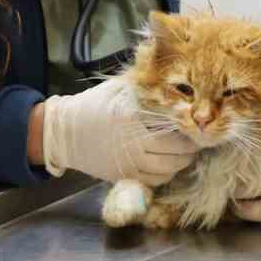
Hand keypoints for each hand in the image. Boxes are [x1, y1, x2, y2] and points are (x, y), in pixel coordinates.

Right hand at [42, 77, 196, 186]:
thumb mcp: (118, 87)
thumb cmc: (94, 105)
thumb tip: (175, 79)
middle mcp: (132, 143)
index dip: (188, 123)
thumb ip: (145, 84)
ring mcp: (128, 164)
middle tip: (196, 136)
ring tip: (186, 150)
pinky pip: (155, 181)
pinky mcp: (124, 177)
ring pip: (169, 169)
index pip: (172, 124)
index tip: (194, 119)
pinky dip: (167, 173)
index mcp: (131, 116)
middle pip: (176, 151)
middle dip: (191, 145)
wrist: (65, 132)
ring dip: (183, 161)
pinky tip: (169, 162)